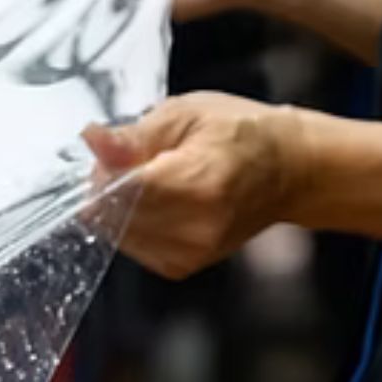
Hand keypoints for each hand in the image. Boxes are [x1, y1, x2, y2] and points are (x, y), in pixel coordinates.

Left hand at [82, 92, 308, 279]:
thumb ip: (133, 136)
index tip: (112, 151)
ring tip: (155, 179)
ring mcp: (191, 252)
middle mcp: (197, 228)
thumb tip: (92, 139)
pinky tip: (159, 202)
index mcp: (200, 185)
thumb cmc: (243, 134)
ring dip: (118, 205)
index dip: (104, 169)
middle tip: (137, 160)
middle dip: (108, 186)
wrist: (289, 169)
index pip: (119, 190)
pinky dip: (131, 222)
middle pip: (113, 213)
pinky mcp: (182, 266)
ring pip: (116, 231)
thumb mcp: (185, 115)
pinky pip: (130, 244)